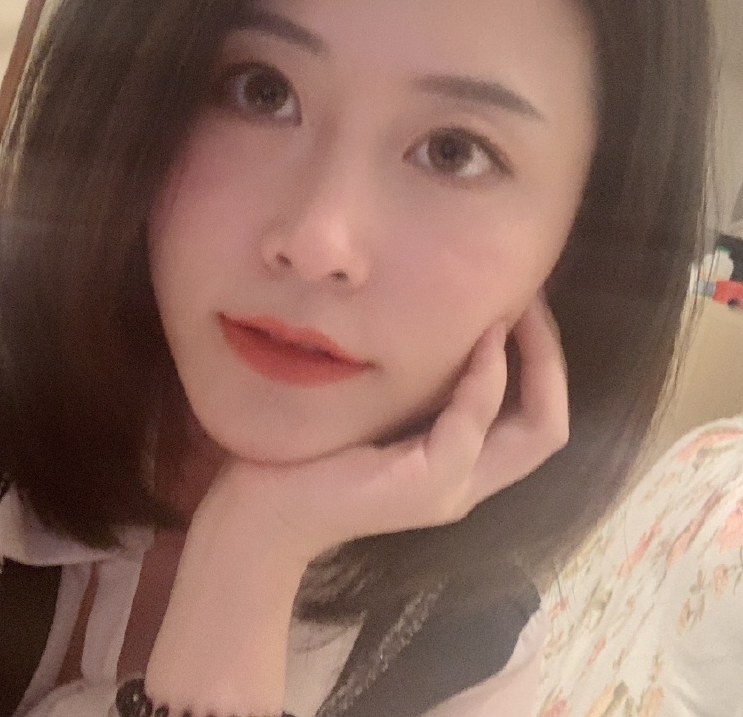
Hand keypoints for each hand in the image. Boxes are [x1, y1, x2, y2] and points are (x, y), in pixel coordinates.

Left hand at [203, 291, 568, 565]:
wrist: (260, 512)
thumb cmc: (304, 454)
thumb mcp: (372, 409)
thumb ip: (406, 385)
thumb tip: (424, 317)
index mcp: (456, 465)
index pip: (535, 418)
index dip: (543, 361)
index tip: (524, 300)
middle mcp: (466, 483)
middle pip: (550, 425)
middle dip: (550, 356)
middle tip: (533, 298)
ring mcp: (450, 489)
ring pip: (534, 429)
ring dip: (532, 358)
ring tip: (517, 305)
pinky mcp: (425, 485)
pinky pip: (471, 425)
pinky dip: (484, 377)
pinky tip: (476, 338)